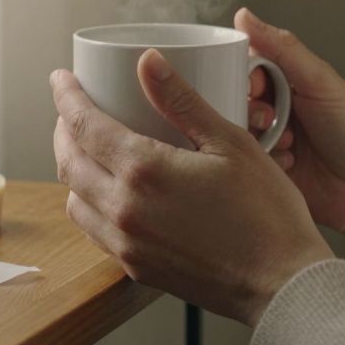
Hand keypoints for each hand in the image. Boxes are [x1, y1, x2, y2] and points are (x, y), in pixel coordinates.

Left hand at [50, 50, 332, 324]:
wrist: (283, 282)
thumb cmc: (267, 213)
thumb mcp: (230, 142)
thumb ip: (182, 100)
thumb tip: (147, 62)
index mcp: (145, 171)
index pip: (84, 125)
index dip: (66, 97)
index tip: (61, 79)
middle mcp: (125, 209)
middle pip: (68, 161)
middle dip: (64, 129)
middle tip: (72, 109)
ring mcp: (127, 243)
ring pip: (74, 199)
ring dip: (72, 168)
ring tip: (88, 147)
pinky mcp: (136, 266)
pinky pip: (93, 230)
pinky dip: (89, 202)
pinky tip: (109, 191)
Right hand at [238, 7, 344, 277]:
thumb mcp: (321, 83)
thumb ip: (282, 49)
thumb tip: (244, 15)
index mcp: (286, 82)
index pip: (245, 67)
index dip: (243, 76)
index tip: (255, 87)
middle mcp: (273, 109)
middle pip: (234, 99)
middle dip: (247, 108)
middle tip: (266, 118)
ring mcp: (267, 141)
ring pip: (235, 130)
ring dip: (255, 135)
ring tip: (284, 143)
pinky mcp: (264, 171)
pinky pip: (242, 160)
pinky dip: (261, 160)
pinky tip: (287, 164)